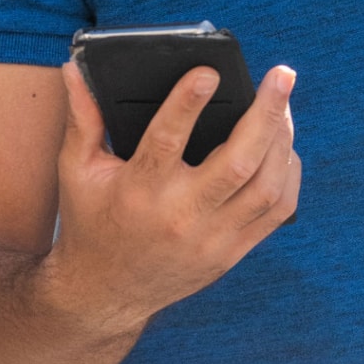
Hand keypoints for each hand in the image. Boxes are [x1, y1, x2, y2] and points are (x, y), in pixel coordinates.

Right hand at [44, 57, 300, 337]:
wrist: (105, 294)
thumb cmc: (90, 221)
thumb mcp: (77, 171)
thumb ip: (83, 118)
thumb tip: (75, 70)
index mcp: (138, 190)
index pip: (167, 141)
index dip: (188, 104)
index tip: (209, 71)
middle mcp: (180, 216)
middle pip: (237, 163)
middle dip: (266, 115)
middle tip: (282, 75)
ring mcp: (211, 239)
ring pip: (266, 187)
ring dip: (282, 141)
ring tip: (283, 105)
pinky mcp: (231, 253)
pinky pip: (276, 212)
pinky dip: (288, 176)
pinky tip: (285, 149)